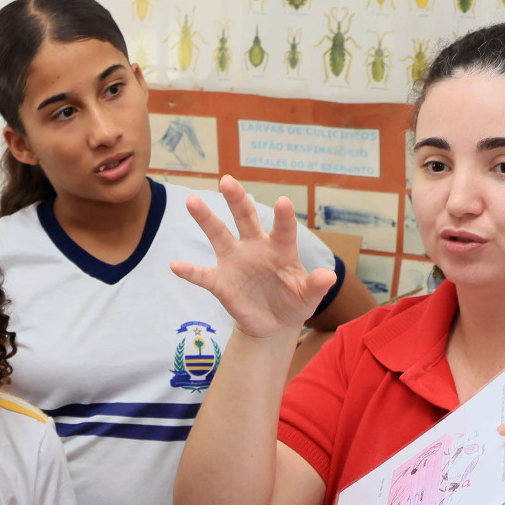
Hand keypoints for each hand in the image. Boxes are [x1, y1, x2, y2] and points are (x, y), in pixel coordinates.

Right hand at [171, 176, 336, 340]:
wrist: (273, 324)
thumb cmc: (294, 302)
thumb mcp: (308, 297)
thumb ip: (316, 286)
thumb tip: (329, 276)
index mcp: (280, 248)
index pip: (283, 228)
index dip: (283, 216)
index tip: (283, 202)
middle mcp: (255, 247)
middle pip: (244, 218)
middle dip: (236, 199)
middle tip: (227, 180)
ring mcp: (235, 262)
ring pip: (219, 235)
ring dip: (206, 219)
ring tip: (193, 201)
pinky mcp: (221, 281)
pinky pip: (202, 275)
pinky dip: (189, 271)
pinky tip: (175, 265)